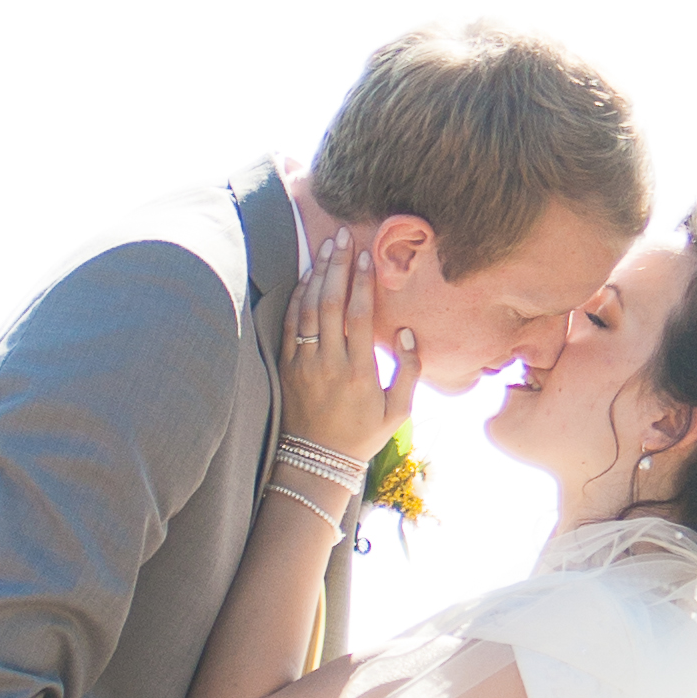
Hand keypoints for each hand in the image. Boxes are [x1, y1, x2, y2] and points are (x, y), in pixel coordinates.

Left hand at [280, 234, 410, 465]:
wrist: (317, 460)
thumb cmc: (363, 435)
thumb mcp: (400, 411)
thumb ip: (409, 370)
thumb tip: (406, 331)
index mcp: (360, 371)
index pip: (360, 316)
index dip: (363, 283)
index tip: (367, 256)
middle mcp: (329, 364)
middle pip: (331, 304)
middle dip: (337, 266)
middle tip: (342, 237)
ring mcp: (304, 364)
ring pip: (308, 309)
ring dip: (317, 275)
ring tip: (325, 248)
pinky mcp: (287, 367)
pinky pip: (290, 325)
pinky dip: (296, 298)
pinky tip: (305, 277)